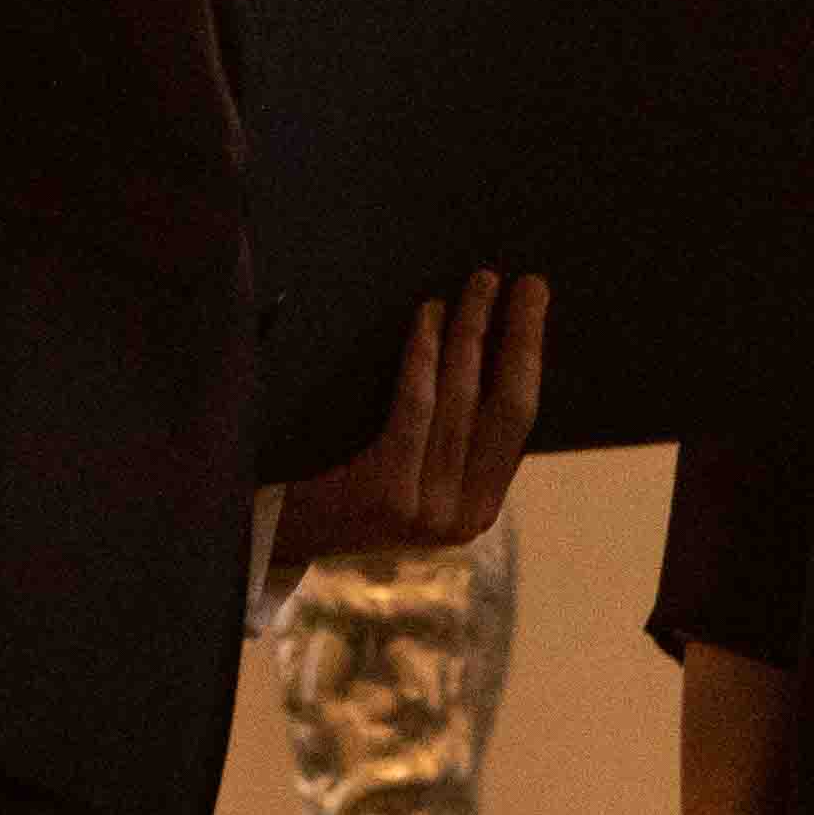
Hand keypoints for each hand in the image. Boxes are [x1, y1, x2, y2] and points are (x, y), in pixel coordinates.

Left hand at [273, 274, 546, 564]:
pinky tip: (428, 317)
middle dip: (520, 337)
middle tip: (523, 283)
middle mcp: (464, 517)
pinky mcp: (389, 497)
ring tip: (479, 286)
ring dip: (473, 334)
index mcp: (480, 507)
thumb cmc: (345, 478)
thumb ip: (451, 432)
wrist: (277, 531)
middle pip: (506, 408)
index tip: (535, 300)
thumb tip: (490, 339)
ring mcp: (428, 512)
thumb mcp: (414, 469)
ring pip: (461, 402)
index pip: (522, 420)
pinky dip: (424, 357)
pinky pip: (416, 409)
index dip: (532, 353)